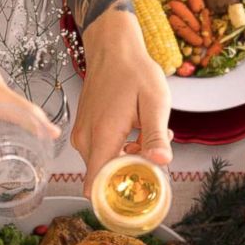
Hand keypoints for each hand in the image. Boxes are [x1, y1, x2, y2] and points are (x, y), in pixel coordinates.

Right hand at [72, 10, 172, 196]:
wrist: (112, 49)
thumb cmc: (133, 71)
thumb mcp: (154, 102)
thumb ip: (156, 135)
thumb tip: (162, 162)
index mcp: (103, 135)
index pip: (96, 185)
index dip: (116, 195)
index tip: (139, 188)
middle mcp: (86, 140)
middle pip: (103, 178)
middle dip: (131, 172)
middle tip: (154, 150)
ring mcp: (82, 136)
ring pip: (103, 166)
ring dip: (127, 159)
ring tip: (147, 135)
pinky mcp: (83, 131)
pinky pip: (100, 153)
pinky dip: (119, 150)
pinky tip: (135, 132)